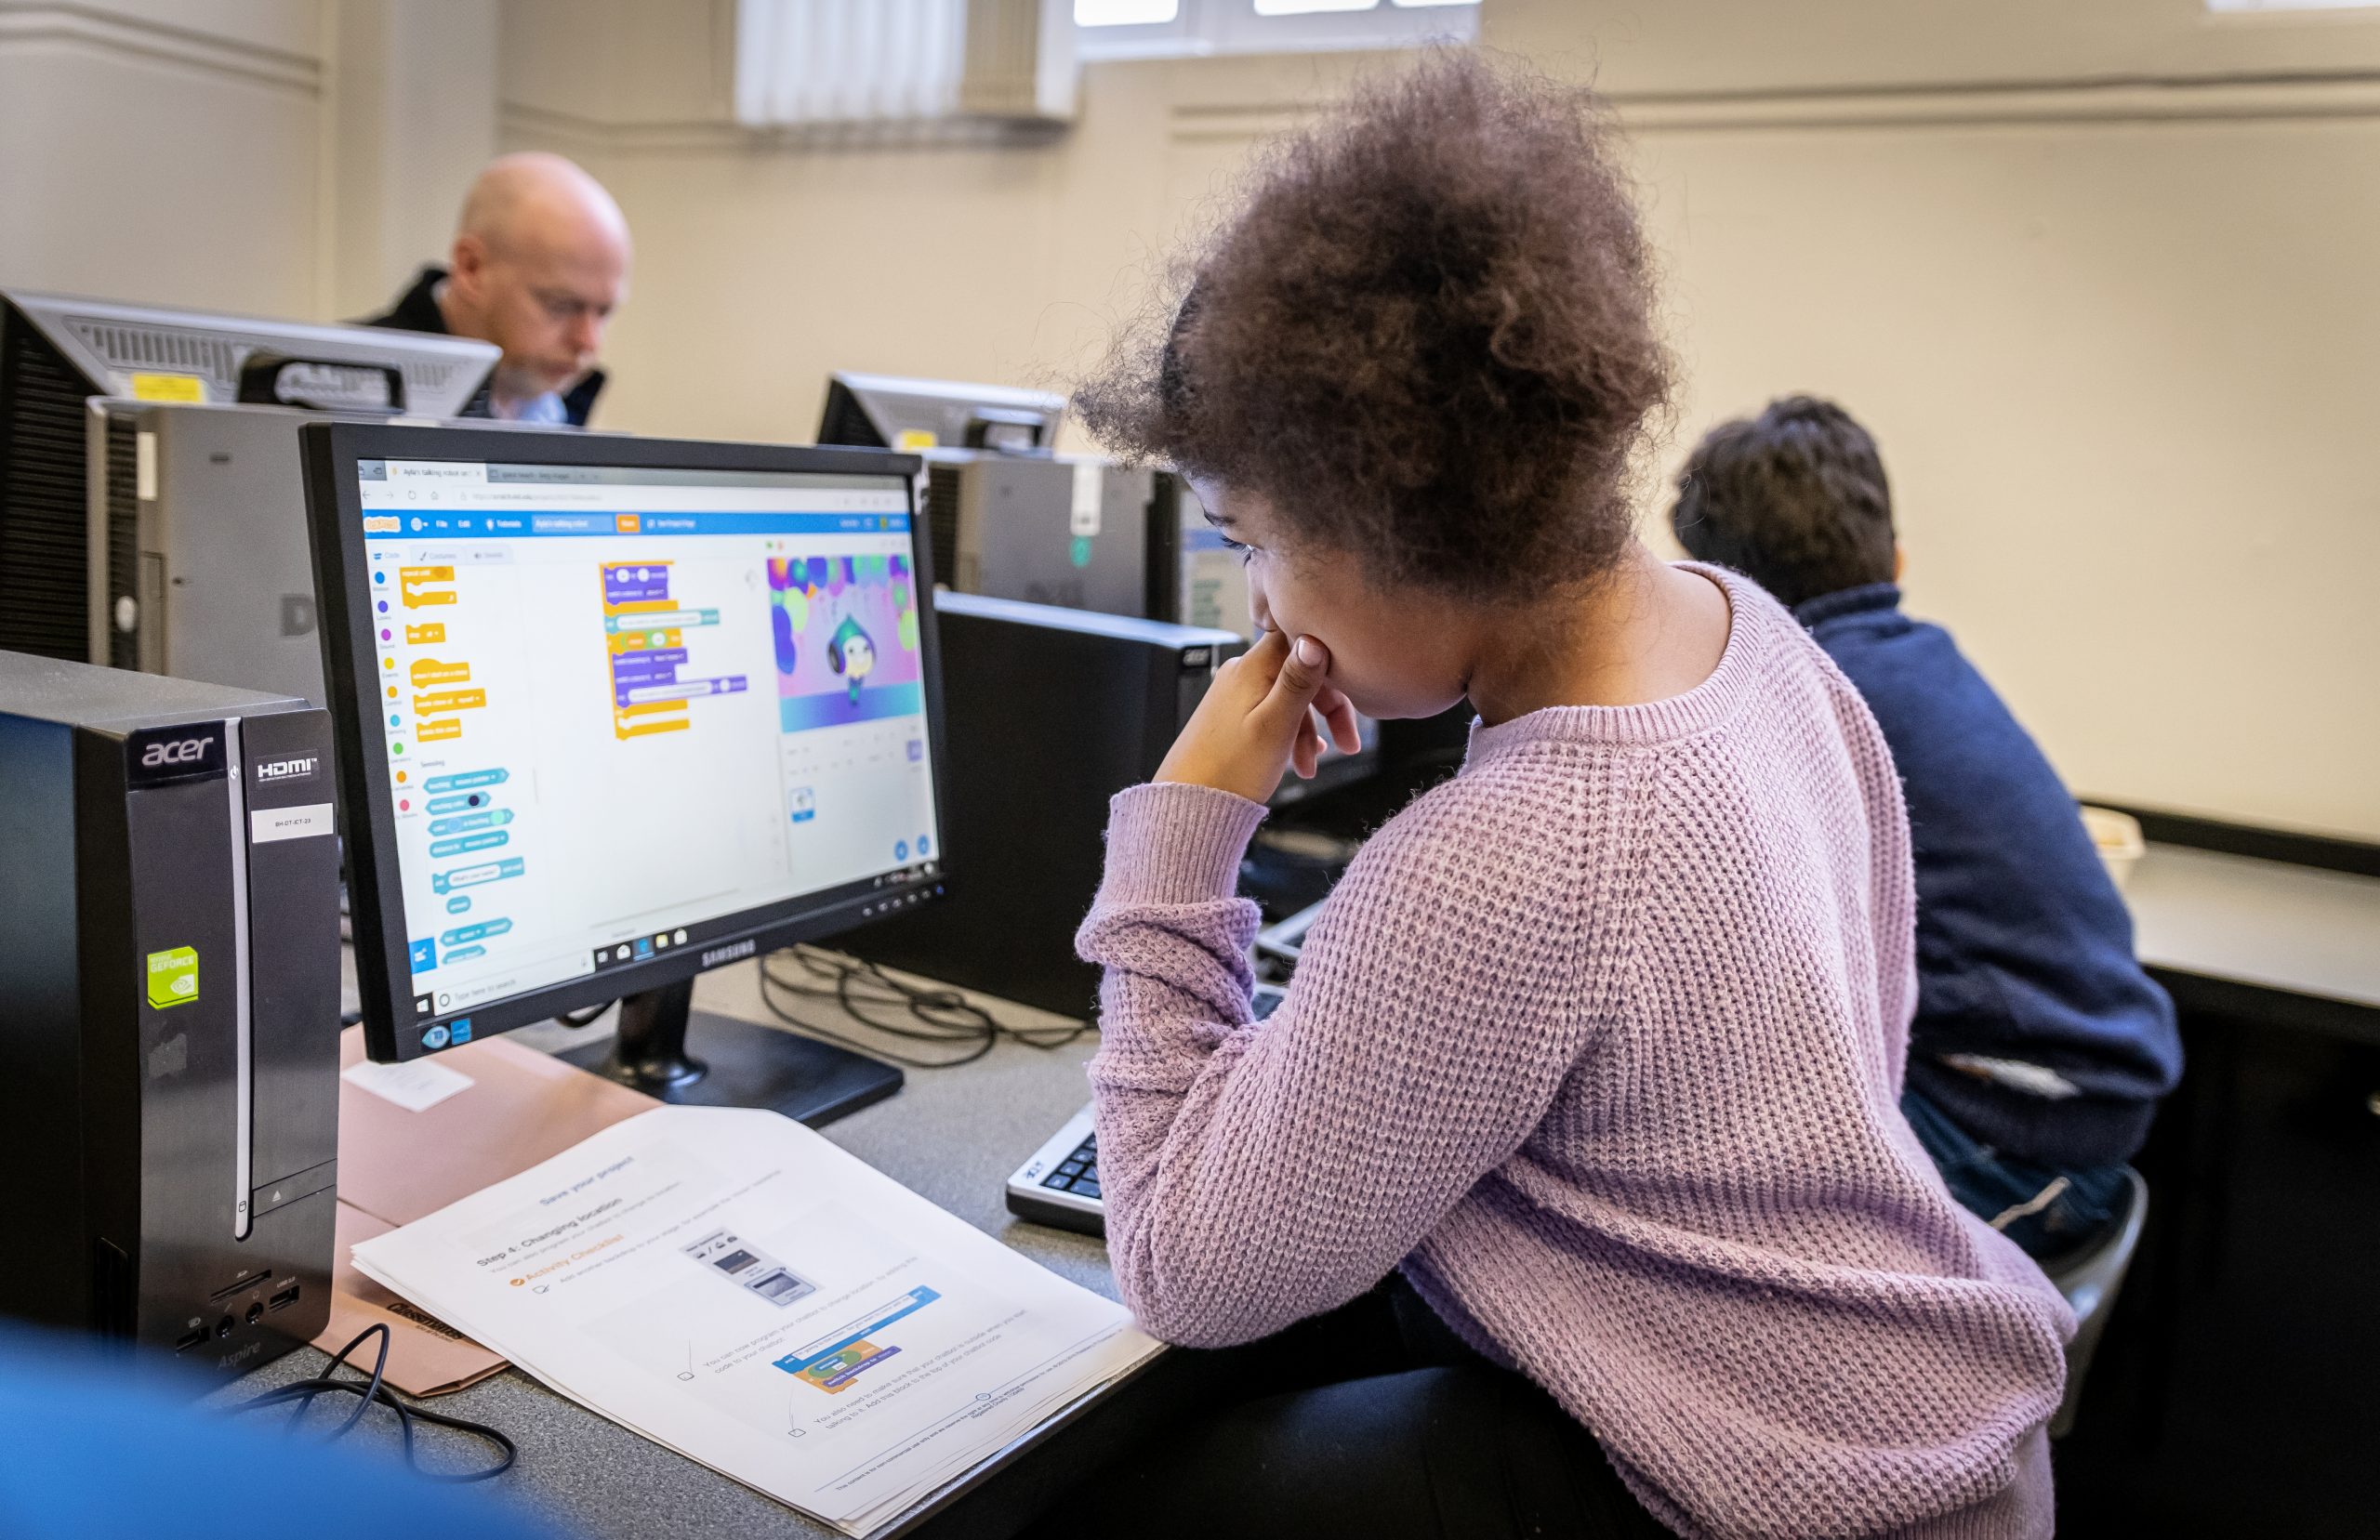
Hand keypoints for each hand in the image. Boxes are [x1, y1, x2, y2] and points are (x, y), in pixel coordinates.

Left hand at [1154, 630, 1363, 803]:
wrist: (1190, 804)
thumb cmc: (1230, 770)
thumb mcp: (1276, 725)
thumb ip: (1297, 681)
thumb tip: (1315, 638)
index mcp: (1252, 667)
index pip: (1301, 638)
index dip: (1330, 659)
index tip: (1350, 689)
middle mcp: (1241, 673)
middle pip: (1299, 672)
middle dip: (1328, 707)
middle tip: (1348, 742)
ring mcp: (1235, 694)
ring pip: (1288, 698)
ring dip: (1308, 730)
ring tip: (1310, 766)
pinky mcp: (1231, 715)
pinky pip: (1271, 713)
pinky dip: (1290, 734)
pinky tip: (1301, 758)